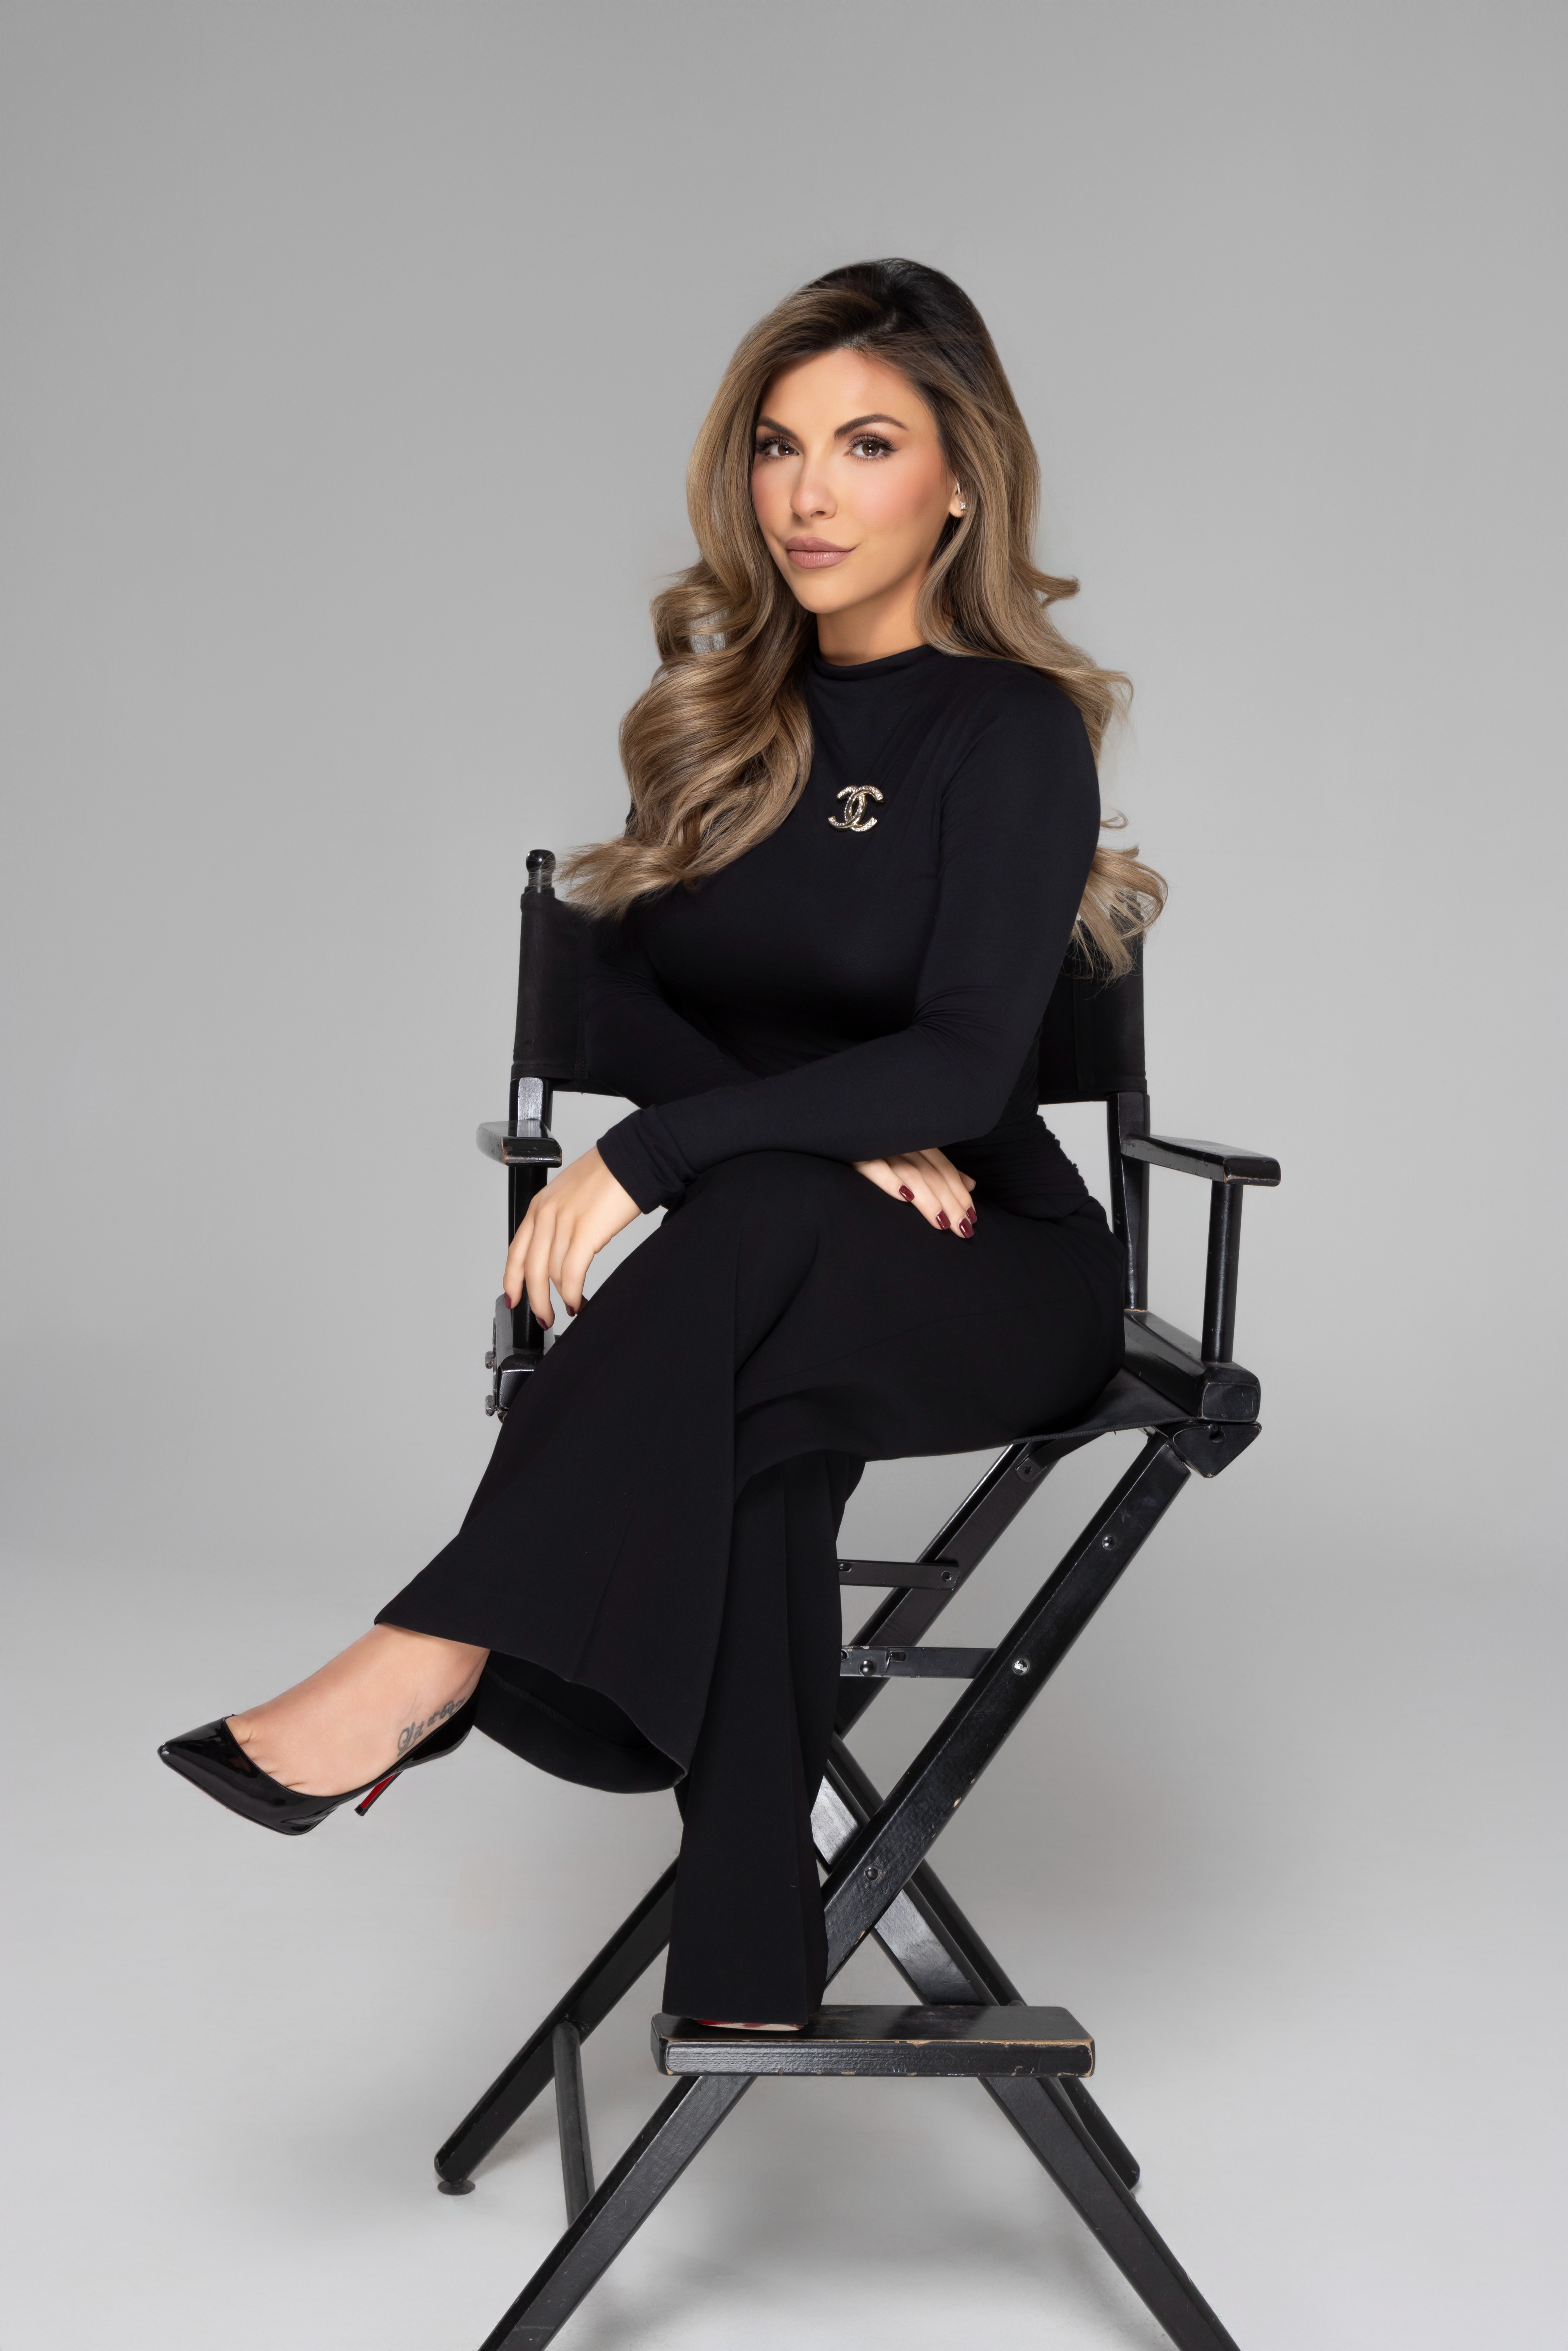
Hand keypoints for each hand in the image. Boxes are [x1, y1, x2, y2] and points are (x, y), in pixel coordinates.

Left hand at [504, 1146, 640, 1327]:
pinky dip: (572, 1292)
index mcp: (539, 1206)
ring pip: (551, 1274)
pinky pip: (571, 1273)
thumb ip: (558, 1221)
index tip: (513, 1299)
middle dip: (535, 1299)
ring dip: (559, 1298)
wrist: (632, 1159)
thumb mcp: (570, 1195)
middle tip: (543, 1317)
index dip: (512, 1280)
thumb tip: (559, 1253)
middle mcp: (546, 1214)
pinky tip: (578, 1301)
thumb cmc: (608, 1176)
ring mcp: (564, 1222)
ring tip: (570, 1307)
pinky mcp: (585, 1231)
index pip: (516, 1251)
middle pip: (531, 1269)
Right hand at [853, 1146, 976, 1236]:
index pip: (944, 1168)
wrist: (842, 1122)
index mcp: (917, 1140)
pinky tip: (904, 1197)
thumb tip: (971, 1184)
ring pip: (910, 1173)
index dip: (960, 1192)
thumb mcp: (913, 1151)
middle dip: (951, 1203)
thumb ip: (940, 1168)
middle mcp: (902, 1140)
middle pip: (932, 1175)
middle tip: (963, 1229)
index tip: (972, 1217)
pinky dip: (890, 1180)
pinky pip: (874, 1166)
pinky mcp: (854, 1150)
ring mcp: (879, 1144)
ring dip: (928, 1199)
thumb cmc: (878, 1142)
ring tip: (942, 1223)